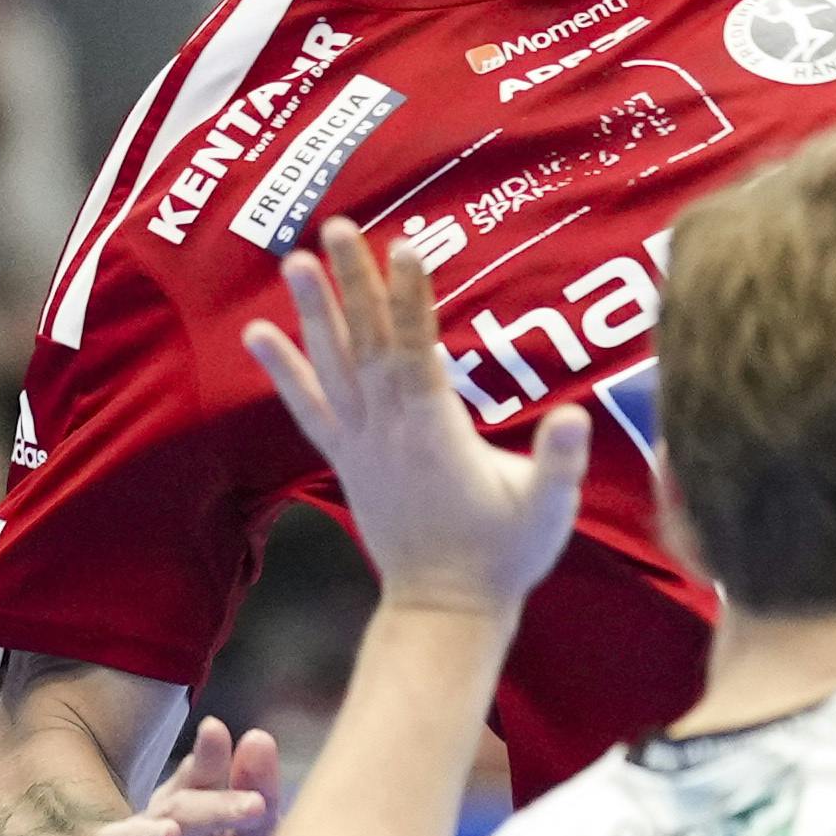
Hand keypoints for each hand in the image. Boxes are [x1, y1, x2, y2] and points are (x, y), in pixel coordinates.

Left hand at [241, 217, 590, 618]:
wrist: (446, 609)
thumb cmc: (505, 556)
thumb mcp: (547, 511)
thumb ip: (561, 464)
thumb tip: (578, 417)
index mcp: (437, 434)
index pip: (419, 353)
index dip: (410, 301)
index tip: (404, 248)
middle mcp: (390, 431)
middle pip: (368, 344)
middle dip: (354, 283)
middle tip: (336, 226)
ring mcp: (362, 444)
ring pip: (333, 366)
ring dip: (313, 311)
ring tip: (292, 259)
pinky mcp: (346, 459)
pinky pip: (307, 407)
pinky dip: (282, 370)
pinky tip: (258, 333)